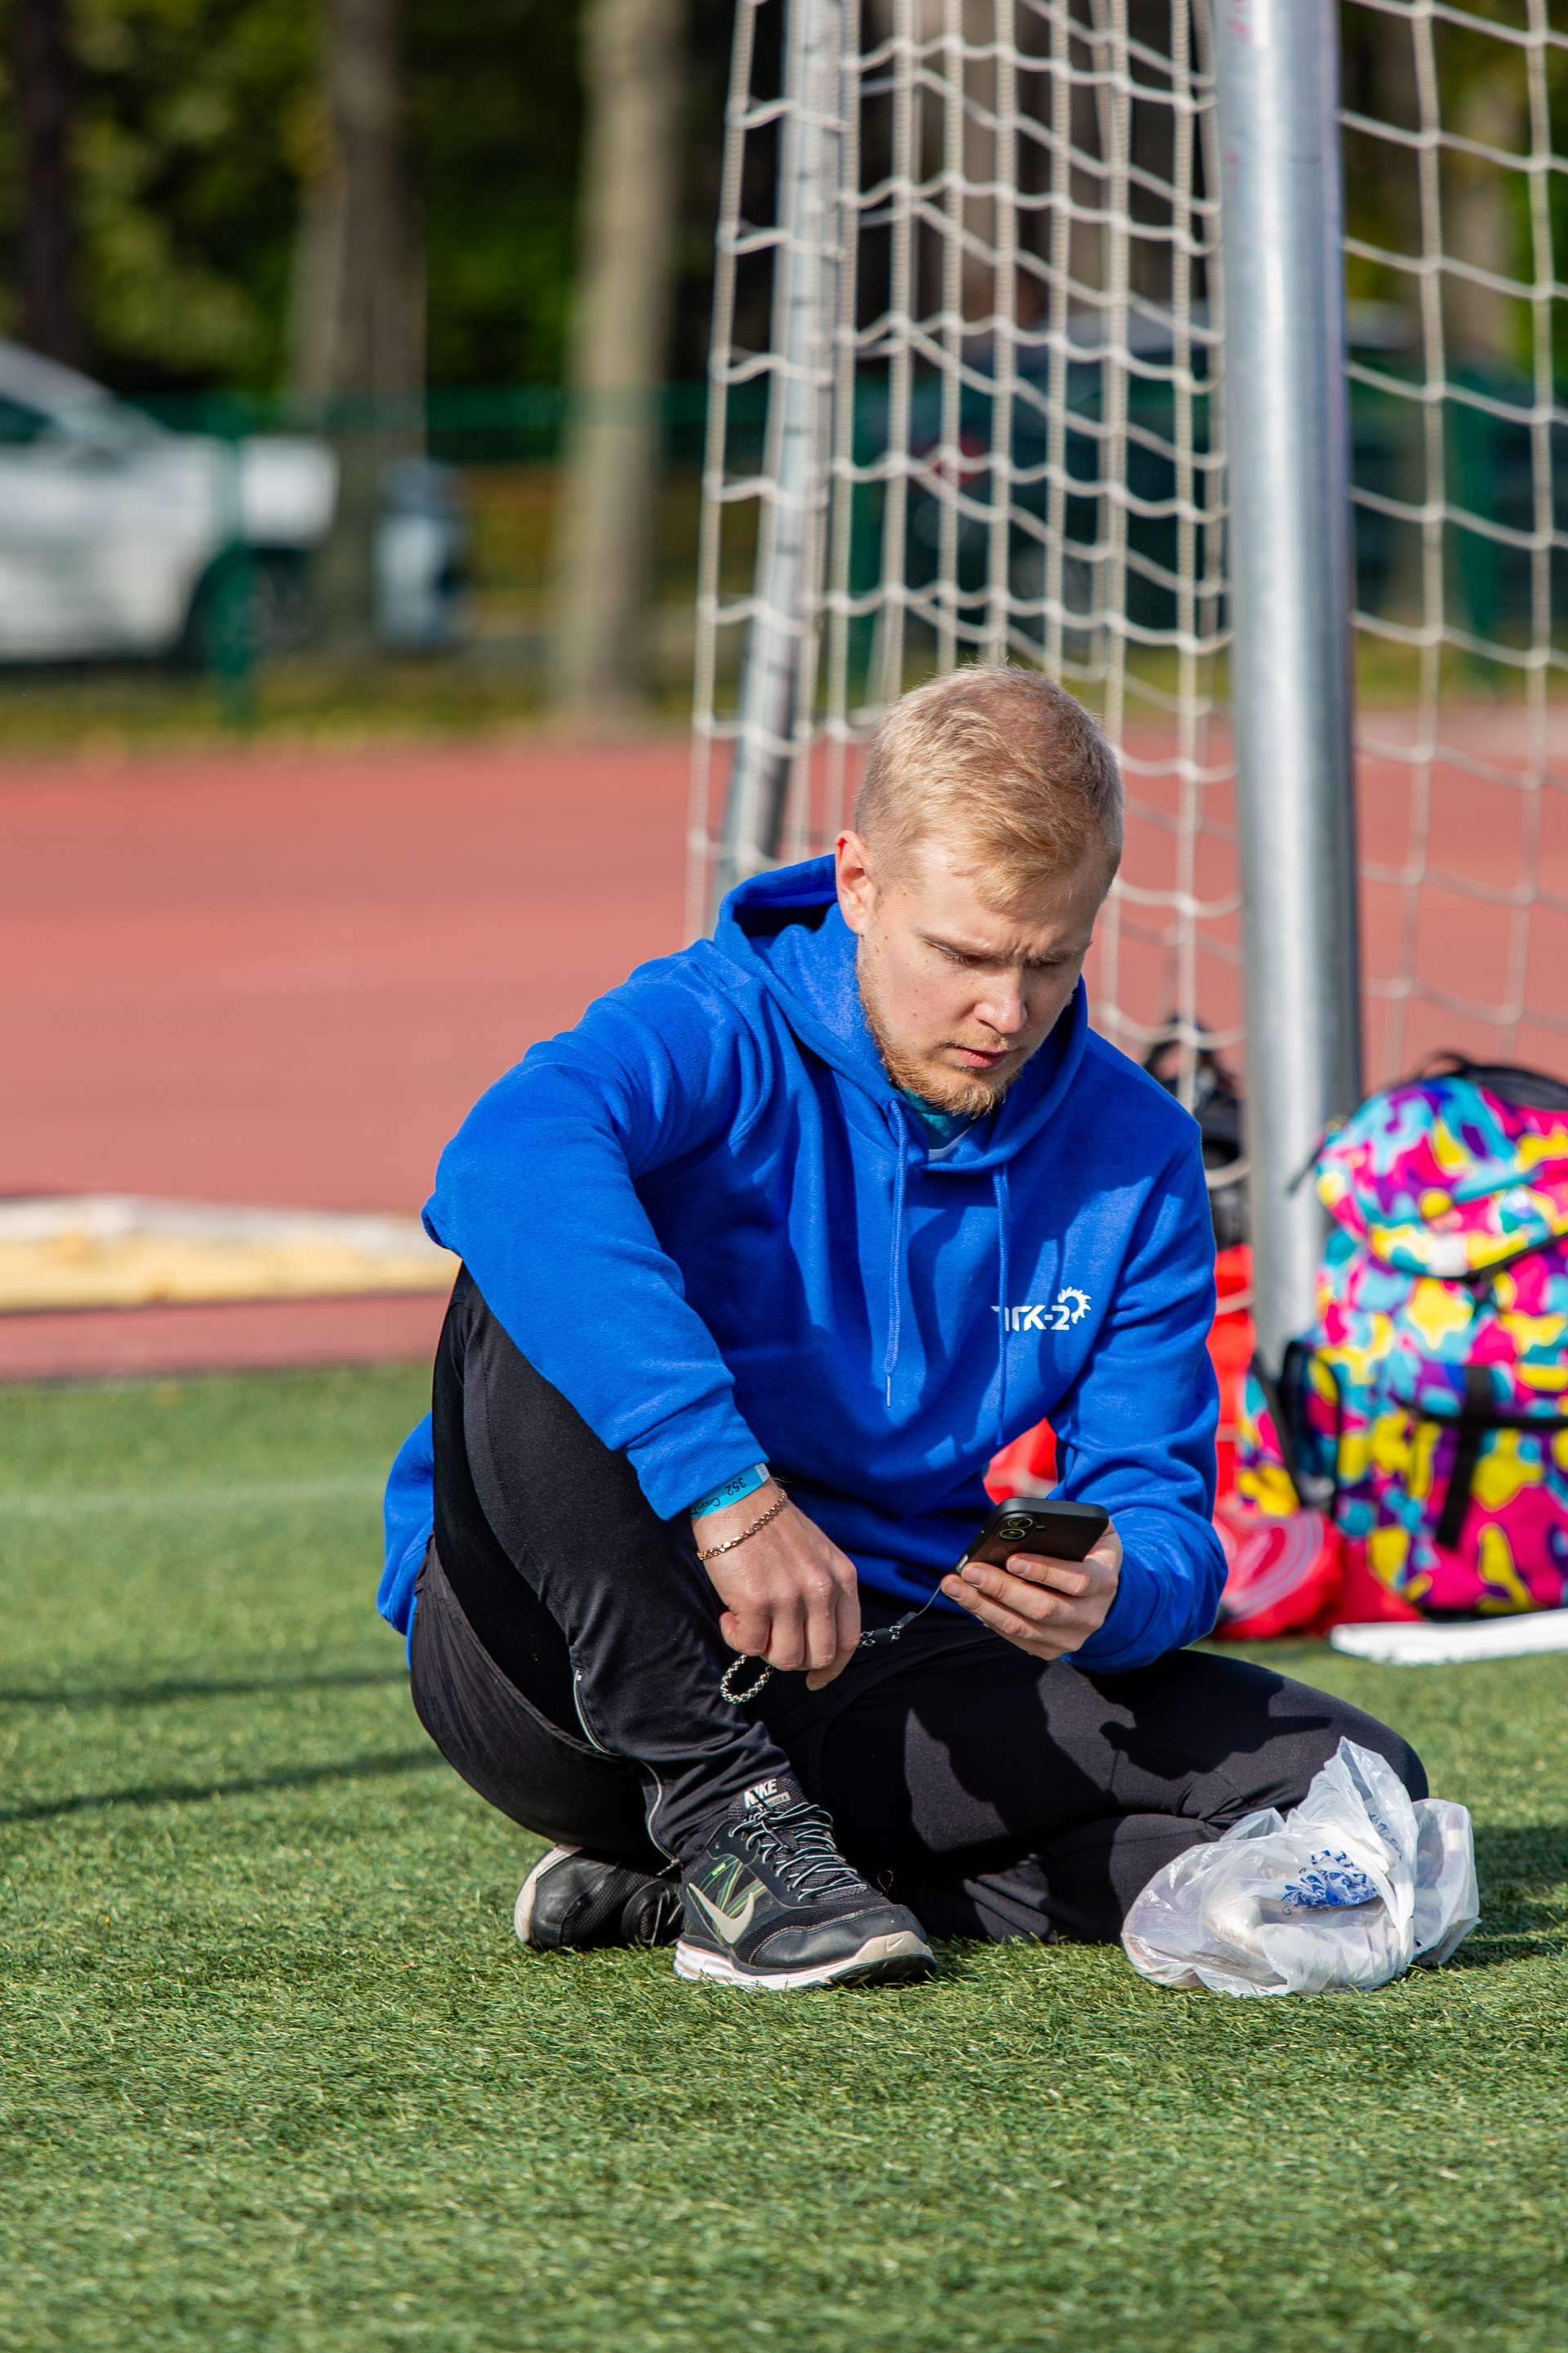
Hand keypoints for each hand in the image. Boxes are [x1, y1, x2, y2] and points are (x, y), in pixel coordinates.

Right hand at [693, 1486, 860, 1687]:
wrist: (737, 1496)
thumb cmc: (770, 1524)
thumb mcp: (815, 1554)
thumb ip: (821, 1591)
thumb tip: (807, 1635)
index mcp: (841, 1577)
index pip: (848, 1641)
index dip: (832, 1667)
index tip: (817, 1679)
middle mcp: (821, 1590)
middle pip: (817, 1656)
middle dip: (791, 1658)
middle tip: (769, 1639)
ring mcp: (790, 1597)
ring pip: (784, 1658)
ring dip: (762, 1648)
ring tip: (748, 1621)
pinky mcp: (757, 1601)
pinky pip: (750, 1645)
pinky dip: (736, 1637)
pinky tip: (730, 1614)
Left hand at [939, 1522, 1121, 1661]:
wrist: (1100, 1589)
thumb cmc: (1088, 1551)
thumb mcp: (1091, 1531)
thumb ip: (1069, 1523)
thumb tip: (1027, 1524)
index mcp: (1104, 1581)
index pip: (1077, 1580)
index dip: (1044, 1571)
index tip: (1012, 1559)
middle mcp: (1091, 1616)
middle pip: (1042, 1608)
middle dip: (1001, 1589)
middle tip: (971, 1571)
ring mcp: (1070, 1638)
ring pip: (1022, 1627)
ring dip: (983, 1606)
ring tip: (955, 1585)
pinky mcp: (1050, 1650)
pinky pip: (1013, 1636)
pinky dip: (987, 1617)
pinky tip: (967, 1599)